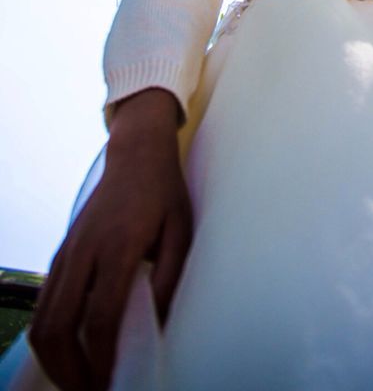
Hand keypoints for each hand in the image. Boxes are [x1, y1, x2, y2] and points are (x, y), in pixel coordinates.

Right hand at [29, 89, 191, 390]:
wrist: (136, 153)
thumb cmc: (165, 192)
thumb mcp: (182, 230)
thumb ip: (170, 277)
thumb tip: (157, 324)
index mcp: (118, 245)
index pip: (100, 316)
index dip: (101, 359)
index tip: (109, 384)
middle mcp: (85, 250)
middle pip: (58, 325)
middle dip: (69, 370)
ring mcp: (68, 250)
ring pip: (43, 318)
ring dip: (55, 358)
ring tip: (79, 380)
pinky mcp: (62, 252)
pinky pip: (44, 303)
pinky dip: (50, 334)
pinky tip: (70, 349)